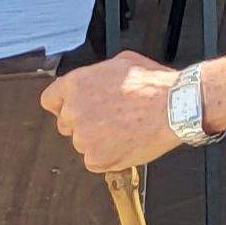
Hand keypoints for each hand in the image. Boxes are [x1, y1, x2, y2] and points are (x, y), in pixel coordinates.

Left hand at [41, 51, 186, 174]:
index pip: (50, 100)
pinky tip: (126, 142)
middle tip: (109, 120)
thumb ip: (98, 75)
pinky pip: (95, 161)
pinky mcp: (96, 158)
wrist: (175, 107)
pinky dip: (108, 156)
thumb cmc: (155, 85)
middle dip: (84, 123)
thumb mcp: (122, 63)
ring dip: (98, 140)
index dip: (63, 105)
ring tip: (124, 130)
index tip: (73, 109)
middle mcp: (74, 111)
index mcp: (76, 85)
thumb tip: (96, 81)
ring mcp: (83, 137)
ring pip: (82, 143)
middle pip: (66, 124)